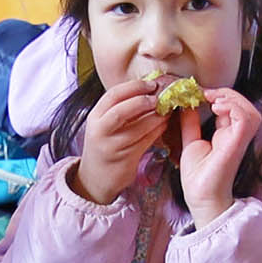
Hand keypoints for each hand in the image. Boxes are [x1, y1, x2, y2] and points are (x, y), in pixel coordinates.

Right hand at [70, 77, 165, 204]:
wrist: (94, 178)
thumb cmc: (104, 145)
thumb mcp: (104, 124)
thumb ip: (119, 108)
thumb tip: (148, 89)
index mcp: (95, 117)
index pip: (113, 95)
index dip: (134, 86)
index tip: (151, 84)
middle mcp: (100, 130)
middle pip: (122, 110)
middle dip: (144, 100)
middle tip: (160, 97)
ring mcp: (112, 146)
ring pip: (138, 127)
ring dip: (156, 116)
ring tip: (166, 110)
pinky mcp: (125, 159)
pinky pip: (145, 141)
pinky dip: (157, 131)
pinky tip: (164, 125)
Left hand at [176, 85, 261, 226]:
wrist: (200, 198)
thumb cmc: (198, 177)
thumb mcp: (190, 142)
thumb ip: (190, 124)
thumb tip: (186, 105)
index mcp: (226, 134)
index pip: (232, 107)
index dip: (219, 95)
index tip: (199, 94)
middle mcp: (236, 136)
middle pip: (245, 106)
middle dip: (227, 93)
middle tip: (206, 94)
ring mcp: (239, 140)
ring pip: (250, 110)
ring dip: (232, 99)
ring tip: (213, 101)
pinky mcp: (238, 143)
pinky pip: (246, 119)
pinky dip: (233, 108)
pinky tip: (216, 108)